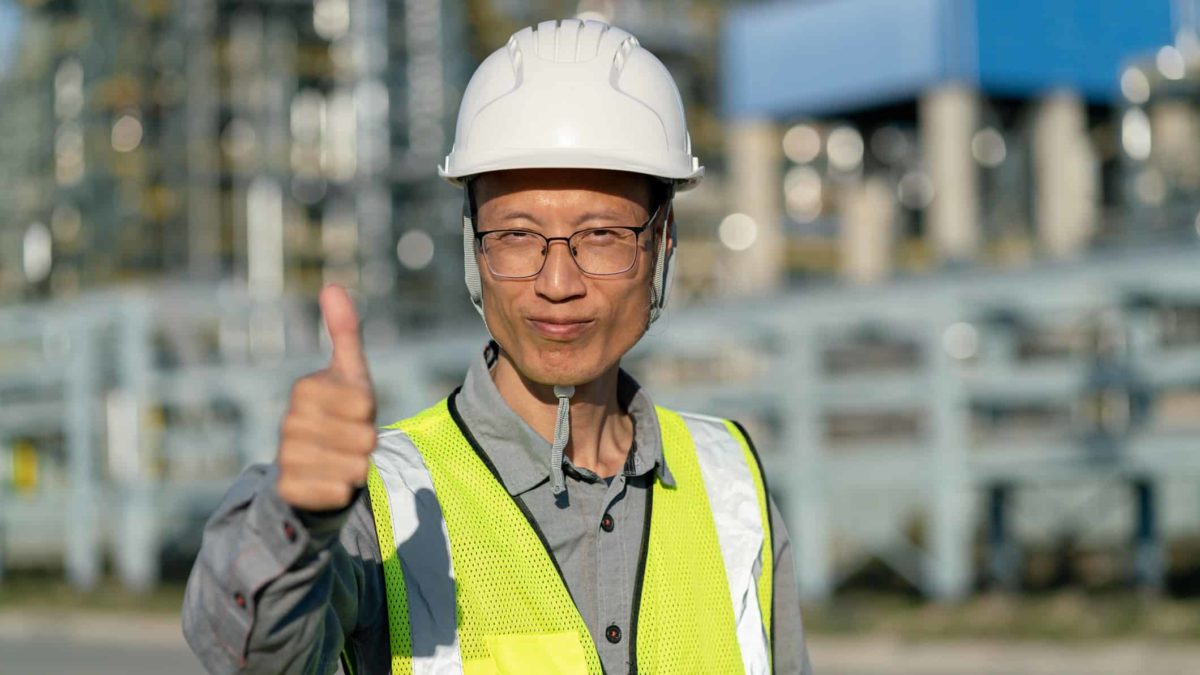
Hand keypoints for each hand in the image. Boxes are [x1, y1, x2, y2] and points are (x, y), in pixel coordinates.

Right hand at [276, 284, 377, 510]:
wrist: (315, 470)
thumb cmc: (340, 417)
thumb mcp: (349, 375)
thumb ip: (344, 333)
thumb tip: (331, 286)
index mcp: (305, 390)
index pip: (364, 403)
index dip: (369, 412)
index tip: (355, 412)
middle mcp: (289, 422)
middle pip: (363, 437)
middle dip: (366, 442)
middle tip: (350, 440)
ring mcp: (285, 457)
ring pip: (353, 466)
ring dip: (357, 467)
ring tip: (341, 461)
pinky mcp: (287, 490)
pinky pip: (337, 491)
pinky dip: (343, 490)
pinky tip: (330, 483)